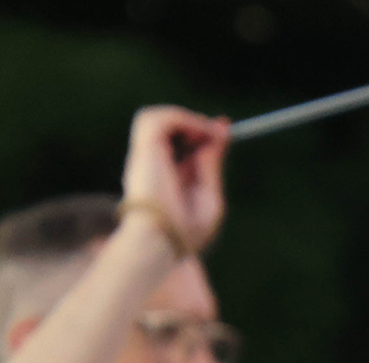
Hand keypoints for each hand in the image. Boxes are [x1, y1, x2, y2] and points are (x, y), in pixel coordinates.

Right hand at [123, 106, 229, 253]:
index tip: (225, 127)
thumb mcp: (209, 195)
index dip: (201, 131)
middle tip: (223, 129)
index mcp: (165, 178)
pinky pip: (159, 118)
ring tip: (207, 135)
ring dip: (186, 118)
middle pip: (170, 128)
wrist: (164, 240)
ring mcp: (145, 155)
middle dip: (196, 122)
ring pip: (157, 118)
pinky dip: (183, 118)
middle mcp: (152, 164)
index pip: (181, 145)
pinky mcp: (143, 149)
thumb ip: (212, 165)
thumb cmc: (187, 230)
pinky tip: (200, 133)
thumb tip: (221, 133)